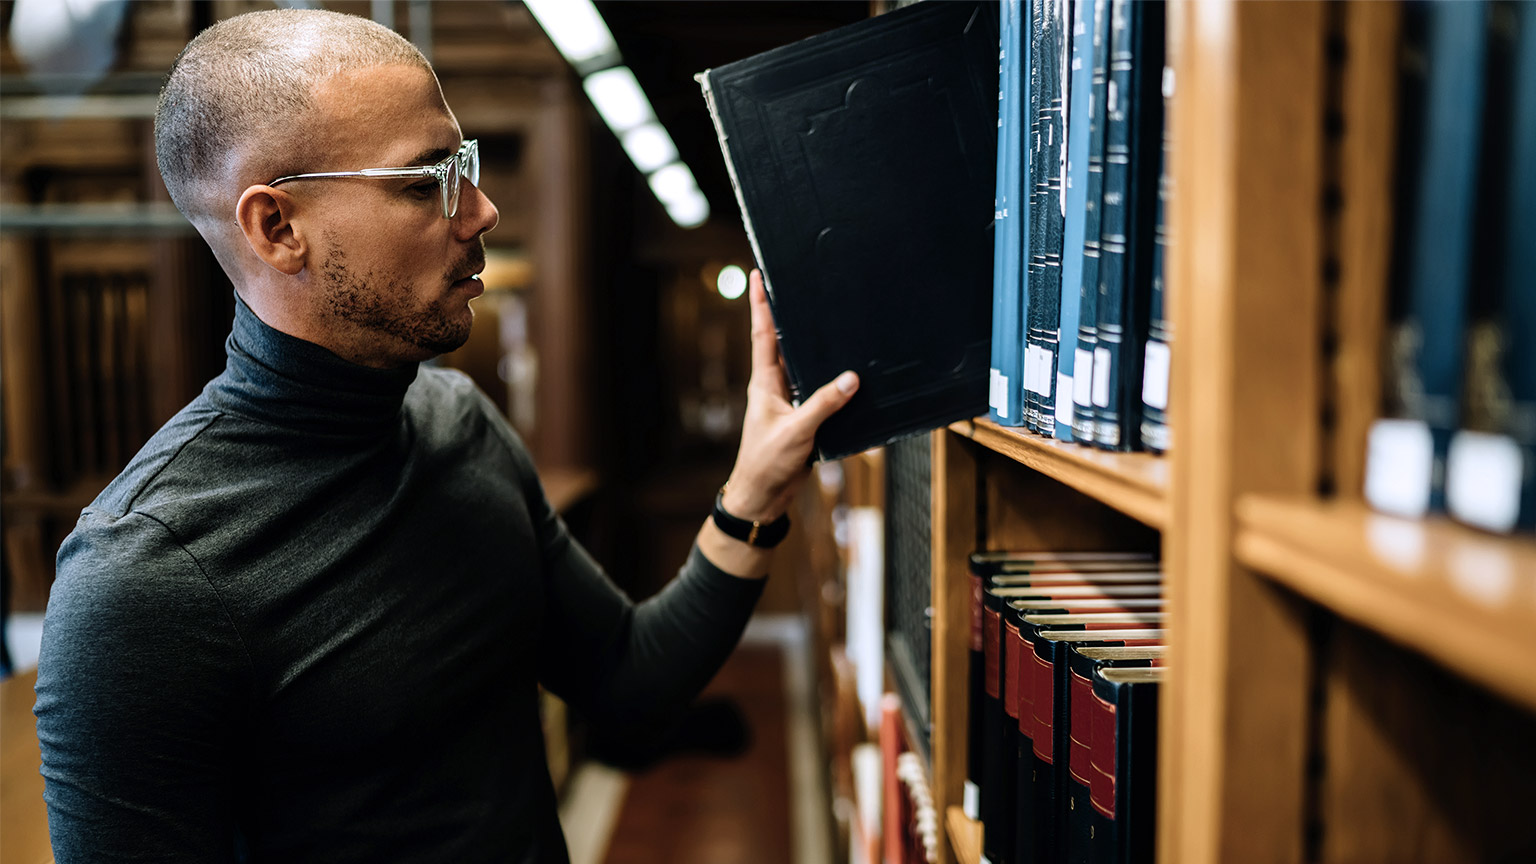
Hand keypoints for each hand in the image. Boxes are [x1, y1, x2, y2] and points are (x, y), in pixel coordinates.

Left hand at [721, 269, 858, 522]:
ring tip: (828, 320)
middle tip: (797, 285)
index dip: (760, 304)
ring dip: (813, 348)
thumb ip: (824, 404)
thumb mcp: (797, 431)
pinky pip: (818, 392)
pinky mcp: (802, 418)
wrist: (763, 496)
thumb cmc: (767, 462)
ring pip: (804, 367)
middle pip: (783, 343)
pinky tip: (848, 374)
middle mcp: (775, 387)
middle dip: (789, 315)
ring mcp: (788, 402)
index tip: (757, 275)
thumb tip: (852, 378)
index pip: (763, 334)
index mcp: (765, 382)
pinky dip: (831, 381)